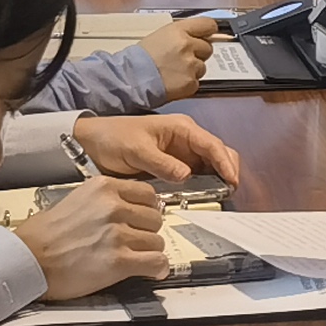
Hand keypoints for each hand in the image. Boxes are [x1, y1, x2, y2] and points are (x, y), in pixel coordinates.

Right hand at [18, 177, 167, 298]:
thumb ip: (104, 202)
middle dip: (147, 233)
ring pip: (157, 242)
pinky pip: (156, 263)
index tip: (142, 221)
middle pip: (155, 218)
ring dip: (149, 252)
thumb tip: (127, 209)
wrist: (26, 260)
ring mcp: (117, 233)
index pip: (148, 194)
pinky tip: (150, 271)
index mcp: (104, 188)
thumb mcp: (75, 200)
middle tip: (134, 243)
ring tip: (135, 258)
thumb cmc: (41, 236)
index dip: (147, 211)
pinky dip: (156, 269)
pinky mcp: (118, 261)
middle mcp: (114, 207)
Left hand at [74, 111, 241, 187]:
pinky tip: (205, 196)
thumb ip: (162, 163)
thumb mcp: (136, 150)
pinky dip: (205, 184)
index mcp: (181, 128)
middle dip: (228, 169)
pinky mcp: (174, 166)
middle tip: (230, 191)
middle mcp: (186, 139)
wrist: (93, 142)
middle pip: (218, 152)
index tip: (232, 179)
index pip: (212, 144)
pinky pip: (197, 175)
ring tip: (221, 196)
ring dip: (218, 179)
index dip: (225, 162)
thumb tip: (187, 175)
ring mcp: (182, 153)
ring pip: (210, 165)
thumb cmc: (114, 138)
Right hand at [139, 14, 222, 93]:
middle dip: (198, 54)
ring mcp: (190, 65)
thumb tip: (198, 36)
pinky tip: (173, 82)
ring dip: (192, 70)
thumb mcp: (160, 36)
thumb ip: (181, 35)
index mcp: (179, 31)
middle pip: (207, 48)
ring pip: (202, 67)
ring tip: (174, 72)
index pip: (208, 25)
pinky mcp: (190, 83)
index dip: (208, 31)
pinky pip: (196, 82)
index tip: (207, 36)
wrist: (130, 79)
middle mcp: (187, 45)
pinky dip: (187, 84)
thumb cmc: (140, 58)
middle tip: (181, 59)